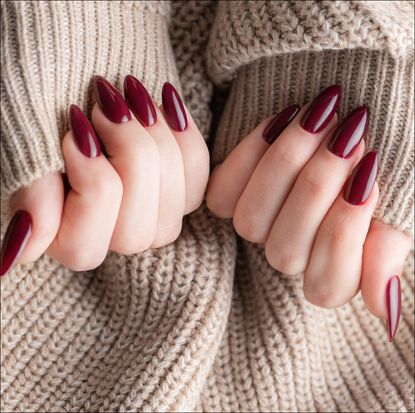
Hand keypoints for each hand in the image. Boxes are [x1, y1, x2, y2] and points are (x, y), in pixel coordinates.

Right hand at [1, 76, 208, 272]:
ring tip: (132, 95)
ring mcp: (145, 213)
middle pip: (136, 234)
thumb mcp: (30, 130)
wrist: (78, 50)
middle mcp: (106, 232)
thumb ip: (31, 188)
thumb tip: (17, 254)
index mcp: (58, 230)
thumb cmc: (47, 88)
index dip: (89, 185)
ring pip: (173, 209)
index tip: (75, 126)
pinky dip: (184, 138)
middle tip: (107, 105)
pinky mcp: (174, 188)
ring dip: (157, 144)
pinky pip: (197, 181)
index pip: (83, 245)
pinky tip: (164, 101)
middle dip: (130, 158)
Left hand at [206, 85, 411, 340]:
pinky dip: (249, 154)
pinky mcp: (228, 198)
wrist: (342, 128)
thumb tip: (387, 312)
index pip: (328, 283)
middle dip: (318, 188)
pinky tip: (282, 118)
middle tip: (349, 135)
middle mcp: (287, 255)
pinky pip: (222, 193)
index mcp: (329, 272)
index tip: (370, 178)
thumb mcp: (393, 213)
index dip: (346, 232)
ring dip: (285, 166)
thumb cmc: (371, 172)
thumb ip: (386, 253)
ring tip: (320, 118)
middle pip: (286, 251)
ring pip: (251, 222)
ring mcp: (256, 228)